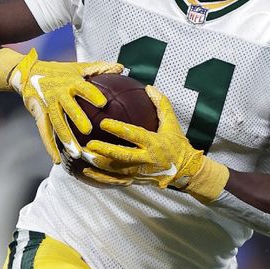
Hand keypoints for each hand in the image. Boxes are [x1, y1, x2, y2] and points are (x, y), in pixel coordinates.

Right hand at [0, 48, 121, 162]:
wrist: (28, 73)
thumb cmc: (60, 71)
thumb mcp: (79, 67)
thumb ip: (100, 68)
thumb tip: (121, 68)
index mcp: (71, 82)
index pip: (84, 88)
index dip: (92, 94)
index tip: (103, 103)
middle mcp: (59, 94)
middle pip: (69, 107)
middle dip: (77, 118)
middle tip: (88, 130)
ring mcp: (48, 105)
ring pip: (57, 123)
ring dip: (66, 138)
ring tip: (77, 153)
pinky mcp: (39, 115)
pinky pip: (44, 132)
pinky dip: (50, 146)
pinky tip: (57, 160)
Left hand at [83, 86, 229, 202]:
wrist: (185, 171)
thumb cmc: (177, 144)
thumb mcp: (172, 123)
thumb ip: (161, 104)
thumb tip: (148, 87)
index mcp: (154, 143)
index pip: (134, 135)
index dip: (119, 129)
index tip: (104, 123)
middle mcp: (147, 160)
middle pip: (123, 156)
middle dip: (105, 151)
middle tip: (89, 144)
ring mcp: (140, 173)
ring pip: (117, 170)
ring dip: (99, 165)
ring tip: (84, 156)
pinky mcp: (135, 181)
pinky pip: (116, 181)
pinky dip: (101, 178)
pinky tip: (87, 171)